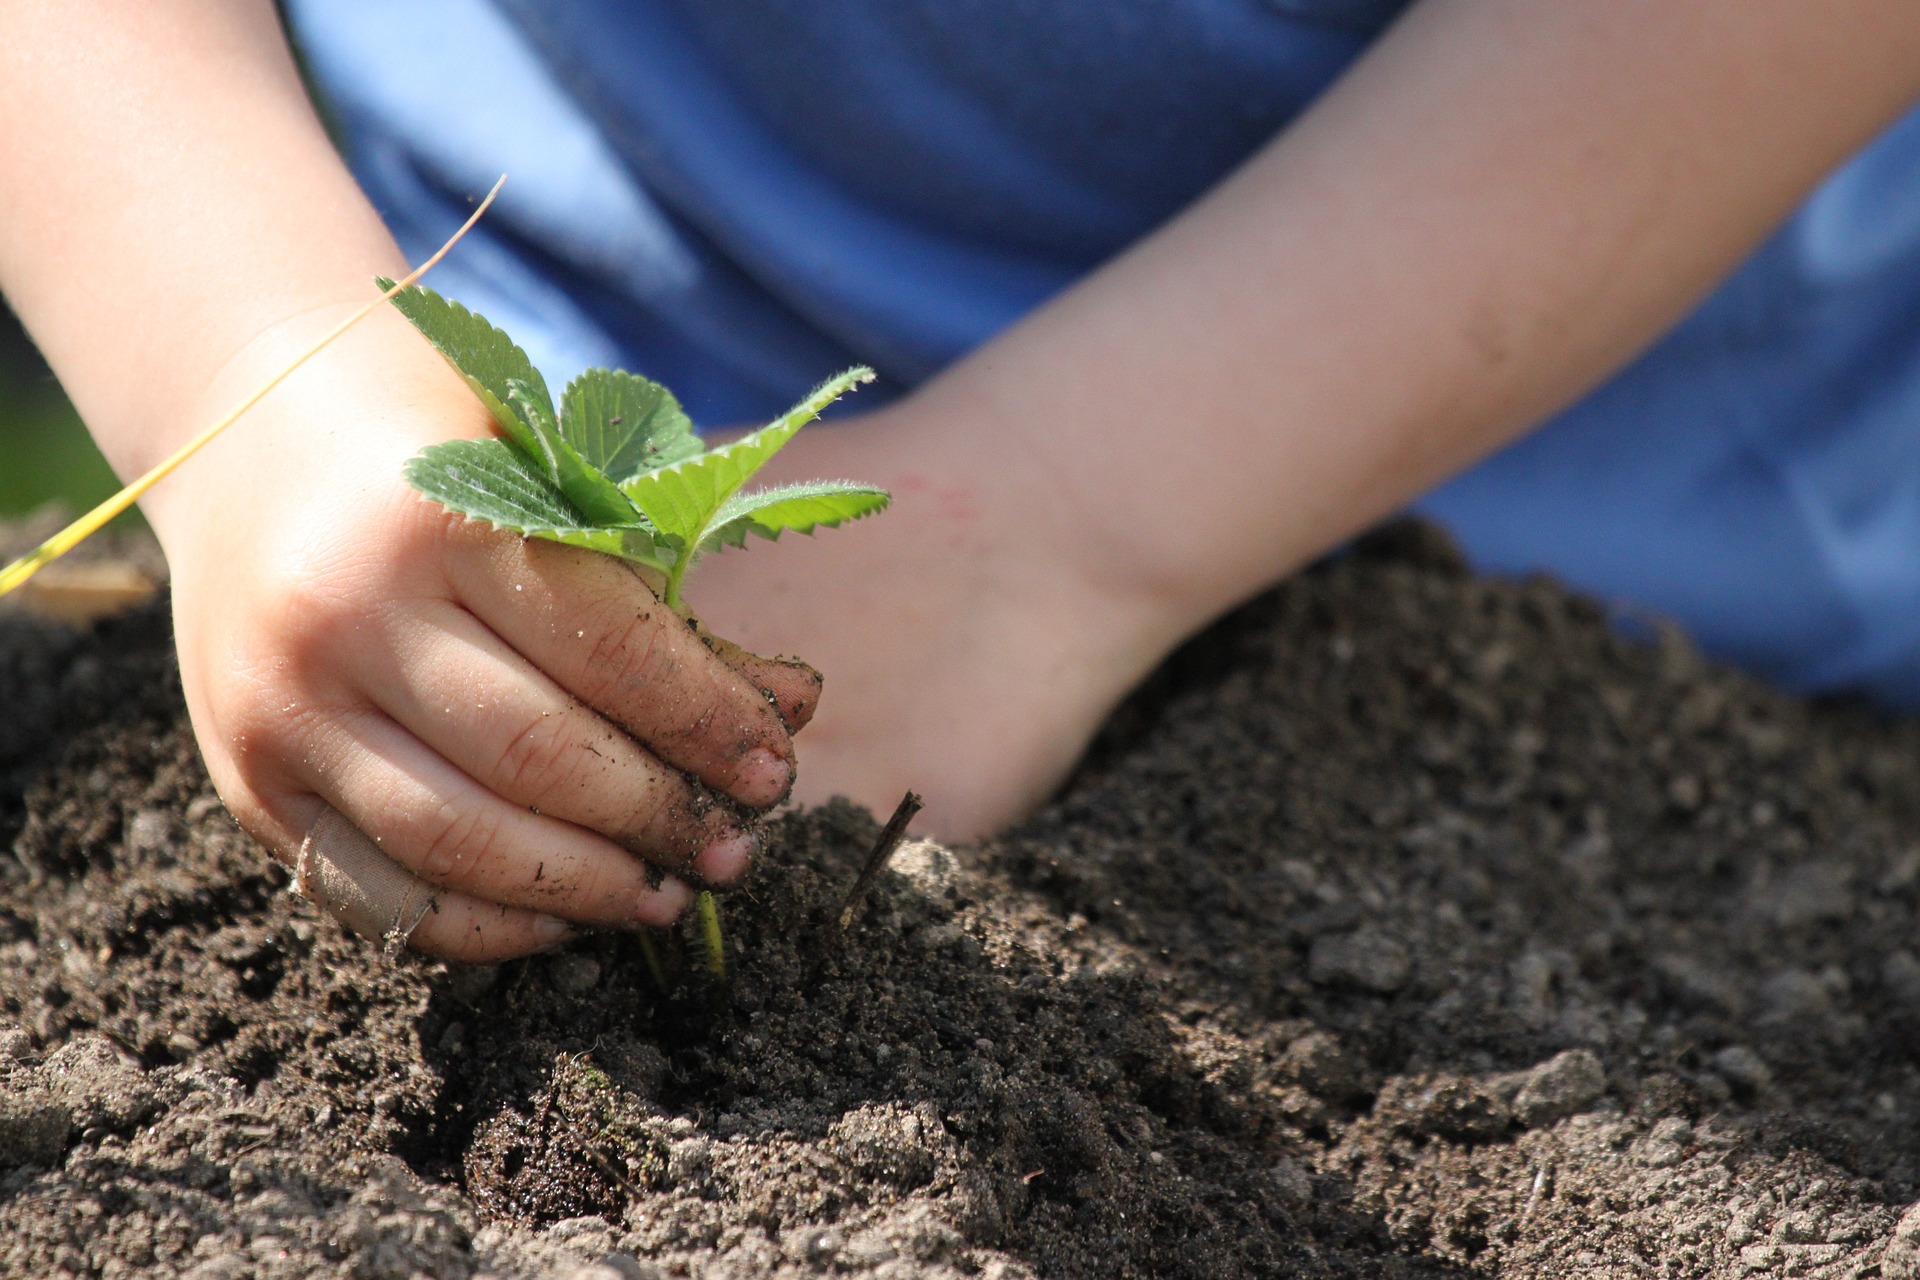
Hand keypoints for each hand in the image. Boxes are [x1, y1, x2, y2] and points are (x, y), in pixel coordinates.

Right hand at [146, 310, 819, 960]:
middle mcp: (344, 614)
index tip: (770, 769)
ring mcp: (285, 707)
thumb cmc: (445, 457)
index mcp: (436, 516)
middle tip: (732, 850)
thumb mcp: (556, 490)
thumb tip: (792, 710)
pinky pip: (380, 896)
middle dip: (656, 816)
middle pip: (535, 754)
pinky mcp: (249, 783)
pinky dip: (485, 924)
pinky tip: (562, 916)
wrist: (251, 438)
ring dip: (585, 887)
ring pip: (458, 840)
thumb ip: (662, 604)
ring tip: (665, 895)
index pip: (605, 646)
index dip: (703, 720)